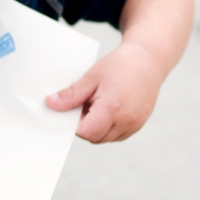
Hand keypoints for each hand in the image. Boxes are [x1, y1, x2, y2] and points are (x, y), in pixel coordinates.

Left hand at [45, 42, 164, 142]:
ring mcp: (134, 125)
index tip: (74, 108)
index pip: (86, 132)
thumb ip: (71, 95)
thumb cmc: (120, 65)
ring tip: (99, 104)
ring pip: (106, 138)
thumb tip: (51, 104)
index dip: (76, 124)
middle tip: (87, 103)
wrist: (148, 61)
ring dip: (98, 127)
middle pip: (95, 138)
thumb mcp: (91, 77)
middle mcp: (126, 121)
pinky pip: (117, 135)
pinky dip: (109, 127)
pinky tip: (110, 108)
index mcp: (113, 108)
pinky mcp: (138, 125)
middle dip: (86, 126)